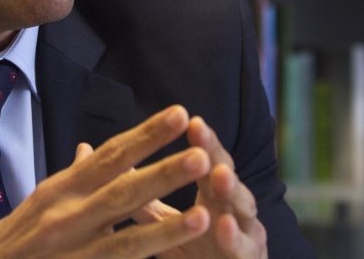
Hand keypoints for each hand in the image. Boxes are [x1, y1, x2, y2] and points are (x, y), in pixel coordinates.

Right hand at [0, 105, 212, 258]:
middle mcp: (67, 218)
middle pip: (122, 193)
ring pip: (127, 241)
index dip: (146, 136)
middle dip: (163, 175)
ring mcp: (74, 253)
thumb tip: (92, 147)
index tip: (179, 115)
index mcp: (62, 190)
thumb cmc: (18, 237)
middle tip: (202, 155)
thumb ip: (75, 176)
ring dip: (167, 230)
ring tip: (204, 214)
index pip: (111, 155)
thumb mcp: (43, 199)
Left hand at [133, 117, 267, 258]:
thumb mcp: (168, 227)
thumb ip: (146, 203)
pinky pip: (242, 249)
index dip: (202, 141)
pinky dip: (234, 237)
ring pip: (242, 208)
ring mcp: (246, 234)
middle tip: (200, 130)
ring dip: (232, 190)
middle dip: (215, 153)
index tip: (189, 118)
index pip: (208, 162)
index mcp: (215, 197)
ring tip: (220, 174)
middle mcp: (234, 210)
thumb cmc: (198, 253)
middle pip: (227, 175)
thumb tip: (117, 172)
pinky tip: (224, 225)